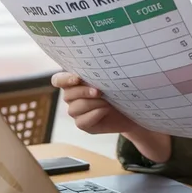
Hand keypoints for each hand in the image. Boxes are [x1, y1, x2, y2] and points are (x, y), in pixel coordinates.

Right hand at [50, 73, 171, 162]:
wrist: (132, 109)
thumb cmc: (120, 90)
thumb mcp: (111, 80)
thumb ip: (100, 75)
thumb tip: (98, 68)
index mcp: (74, 82)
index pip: (58, 80)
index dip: (64, 79)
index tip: (77, 78)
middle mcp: (72, 97)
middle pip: (67, 94)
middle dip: (83, 92)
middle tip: (99, 91)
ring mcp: (76, 111)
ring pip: (74, 108)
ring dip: (92, 103)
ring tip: (108, 101)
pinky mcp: (83, 124)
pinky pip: (81, 121)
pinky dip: (95, 114)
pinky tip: (106, 110)